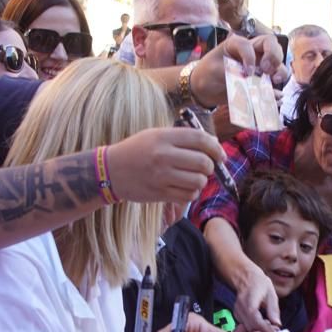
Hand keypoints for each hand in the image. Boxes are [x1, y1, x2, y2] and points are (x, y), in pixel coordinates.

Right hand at [104, 127, 223, 204]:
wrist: (110, 170)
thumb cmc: (136, 150)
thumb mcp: (156, 135)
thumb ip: (182, 138)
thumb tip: (213, 145)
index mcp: (163, 137)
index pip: (199, 139)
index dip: (215, 147)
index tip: (220, 154)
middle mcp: (163, 155)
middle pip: (203, 162)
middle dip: (210, 167)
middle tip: (206, 168)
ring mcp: (161, 176)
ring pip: (198, 181)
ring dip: (201, 181)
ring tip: (194, 178)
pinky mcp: (159, 193)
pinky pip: (188, 195)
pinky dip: (192, 193)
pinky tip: (186, 188)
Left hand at [188, 34, 287, 107]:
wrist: (203, 90)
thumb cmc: (206, 74)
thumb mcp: (214, 70)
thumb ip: (231, 72)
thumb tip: (250, 79)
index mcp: (237, 45)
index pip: (249, 44)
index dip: (250, 57)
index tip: (247, 72)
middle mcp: (251, 53)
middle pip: (272, 45)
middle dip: (274, 56)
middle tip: (267, 70)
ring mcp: (258, 67)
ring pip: (278, 64)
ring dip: (280, 72)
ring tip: (275, 81)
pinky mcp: (259, 83)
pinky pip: (273, 85)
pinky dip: (277, 91)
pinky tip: (277, 97)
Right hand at [230, 260, 281, 331]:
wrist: (246, 277)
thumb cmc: (259, 283)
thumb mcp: (271, 294)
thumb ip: (273, 310)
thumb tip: (277, 324)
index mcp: (249, 304)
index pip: (257, 323)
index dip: (267, 330)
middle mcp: (241, 310)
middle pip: (252, 328)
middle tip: (276, 330)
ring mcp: (237, 313)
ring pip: (248, 329)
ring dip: (260, 330)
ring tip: (271, 325)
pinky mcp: (237, 315)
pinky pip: (246, 325)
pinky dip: (255, 327)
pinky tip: (264, 322)